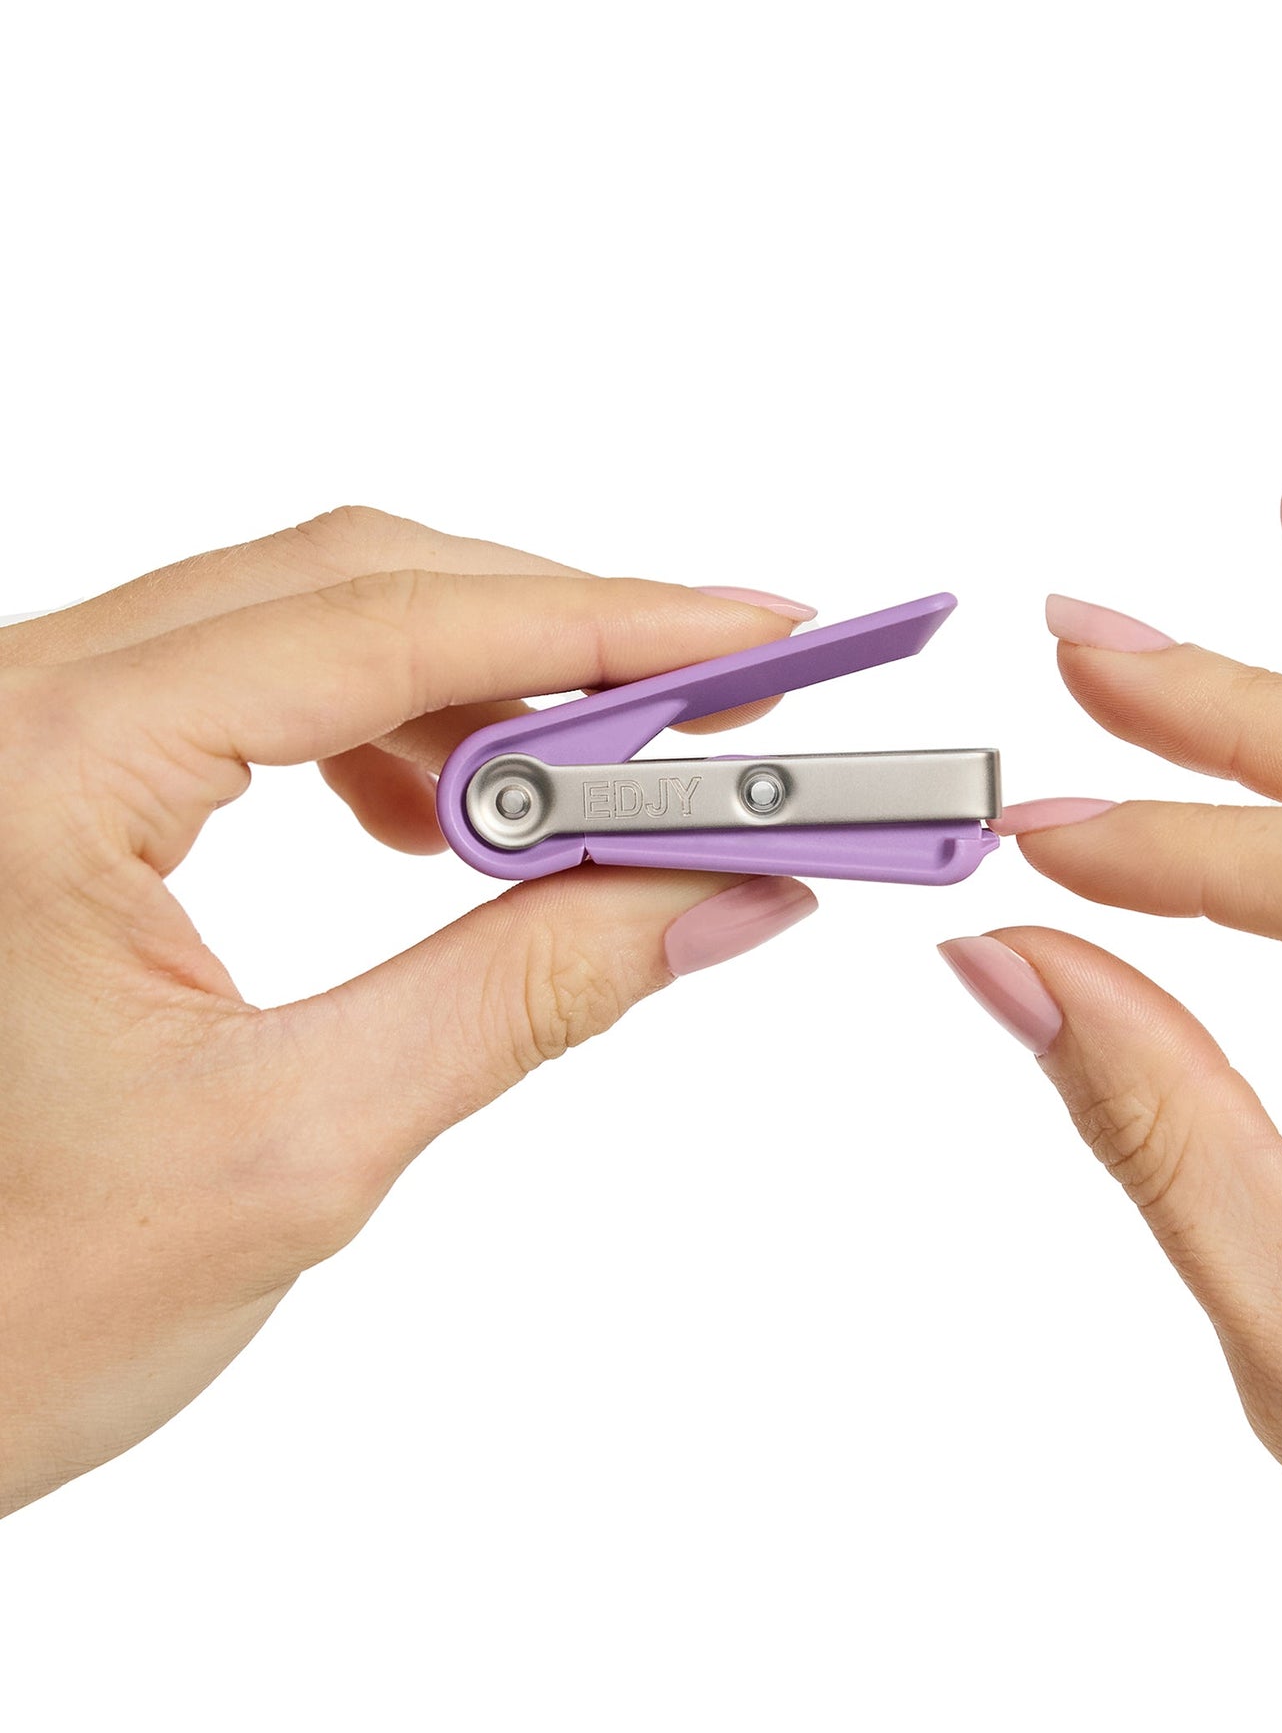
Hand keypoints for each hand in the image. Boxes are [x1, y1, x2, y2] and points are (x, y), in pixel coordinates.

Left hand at [0, 507, 818, 1516]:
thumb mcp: (297, 1148)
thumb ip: (527, 995)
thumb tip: (717, 897)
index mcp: (44, 768)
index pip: (386, 626)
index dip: (604, 623)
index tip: (756, 641)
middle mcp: (13, 709)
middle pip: (350, 584)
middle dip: (558, 642)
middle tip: (719, 713)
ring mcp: (19, 739)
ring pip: (302, 627)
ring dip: (476, 692)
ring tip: (597, 800)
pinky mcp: (38, 787)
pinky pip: (245, 695)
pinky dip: (382, 736)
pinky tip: (441, 826)